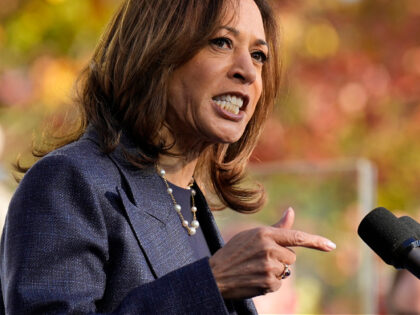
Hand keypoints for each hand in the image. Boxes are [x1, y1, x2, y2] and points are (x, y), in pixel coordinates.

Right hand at [209, 207, 335, 298]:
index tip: (331, 246)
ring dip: (275, 271)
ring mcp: (269, 266)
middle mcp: (269, 248)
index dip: (316, 241)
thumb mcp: (253, 235)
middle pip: (291, 256)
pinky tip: (254, 278)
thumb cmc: (234, 251)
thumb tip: (291, 210)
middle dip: (280, 259)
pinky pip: (279, 284)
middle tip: (259, 259)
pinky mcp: (268, 283)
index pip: (296, 237)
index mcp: (265, 233)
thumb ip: (277, 227)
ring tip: (255, 269)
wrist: (215, 274)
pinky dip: (269, 283)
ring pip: (285, 270)